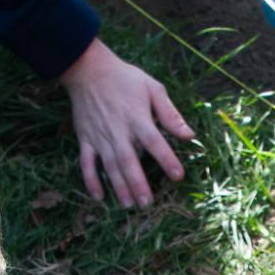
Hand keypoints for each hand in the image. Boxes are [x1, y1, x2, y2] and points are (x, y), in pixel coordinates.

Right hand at [59, 37, 193, 207]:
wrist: (88, 69)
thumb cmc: (125, 79)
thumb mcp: (152, 88)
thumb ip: (170, 114)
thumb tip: (189, 135)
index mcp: (137, 117)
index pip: (154, 141)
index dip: (166, 159)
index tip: (178, 176)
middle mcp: (118, 130)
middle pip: (128, 159)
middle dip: (137, 183)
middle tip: (147, 203)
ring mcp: (99, 136)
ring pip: (109, 165)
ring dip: (118, 186)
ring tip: (129, 205)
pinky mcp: (85, 138)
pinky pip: (86, 163)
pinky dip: (90, 180)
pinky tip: (99, 197)